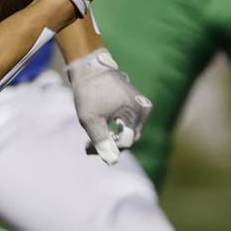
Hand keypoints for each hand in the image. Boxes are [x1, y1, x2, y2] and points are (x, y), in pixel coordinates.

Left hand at [64, 49, 151, 163]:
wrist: (89, 68)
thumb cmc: (89, 92)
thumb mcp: (90, 119)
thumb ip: (101, 141)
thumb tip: (112, 162)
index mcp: (135, 111)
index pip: (127, 142)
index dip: (108, 148)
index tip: (87, 147)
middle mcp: (143, 109)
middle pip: (129, 138)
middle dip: (110, 144)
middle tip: (88, 146)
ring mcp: (142, 106)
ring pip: (128, 133)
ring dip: (112, 138)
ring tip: (91, 139)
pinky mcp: (136, 105)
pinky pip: (128, 124)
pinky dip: (115, 129)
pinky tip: (100, 129)